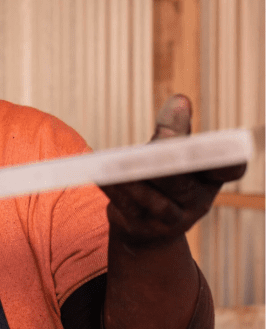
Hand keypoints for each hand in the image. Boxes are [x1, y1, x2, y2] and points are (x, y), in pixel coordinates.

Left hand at [100, 95, 246, 245]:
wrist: (145, 229)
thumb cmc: (163, 179)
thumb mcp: (174, 154)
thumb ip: (176, 129)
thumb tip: (180, 99)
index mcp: (210, 179)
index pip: (228, 169)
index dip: (227, 159)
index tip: (220, 143)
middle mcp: (196, 202)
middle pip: (183, 182)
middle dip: (170, 158)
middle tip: (163, 135)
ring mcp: (171, 221)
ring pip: (156, 200)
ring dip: (136, 178)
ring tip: (119, 160)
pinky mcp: (142, 228)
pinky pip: (128, 208)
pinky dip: (114, 190)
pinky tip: (99, 174)